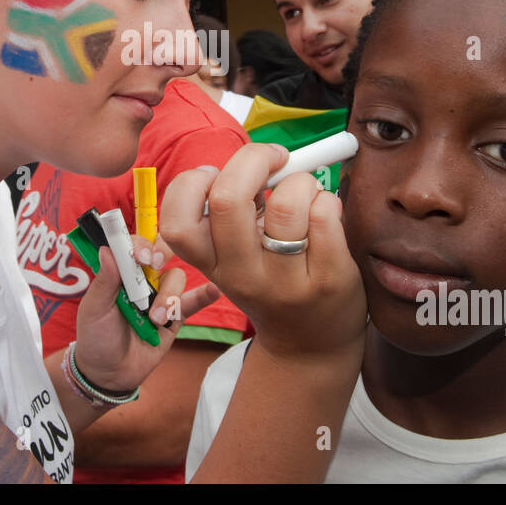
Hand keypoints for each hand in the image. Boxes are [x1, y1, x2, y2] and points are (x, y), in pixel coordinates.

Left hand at [71, 232, 219, 393]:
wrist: (109, 373)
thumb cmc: (96, 337)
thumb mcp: (95, 309)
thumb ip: (104, 281)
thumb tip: (106, 248)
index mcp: (121, 273)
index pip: (134, 246)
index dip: (139, 245)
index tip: (140, 256)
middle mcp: (143, 279)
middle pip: (160, 254)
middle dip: (161, 255)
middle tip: (153, 265)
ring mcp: (160, 296)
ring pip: (176, 278)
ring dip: (167, 296)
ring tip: (154, 320)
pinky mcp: (175, 315)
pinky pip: (191, 301)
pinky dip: (204, 295)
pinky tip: (214, 290)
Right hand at [159, 143, 366, 363]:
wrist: (309, 346)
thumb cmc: (271, 280)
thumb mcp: (235, 257)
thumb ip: (234, 212)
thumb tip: (258, 159)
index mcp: (211, 265)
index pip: (177, 222)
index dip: (193, 183)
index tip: (218, 173)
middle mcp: (241, 275)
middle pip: (228, 200)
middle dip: (253, 159)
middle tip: (273, 159)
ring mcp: (285, 282)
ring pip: (285, 204)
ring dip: (300, 181)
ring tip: (304, 191)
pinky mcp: (328, 280)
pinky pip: (324, 215)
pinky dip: (327, 199)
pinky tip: (325, 213)